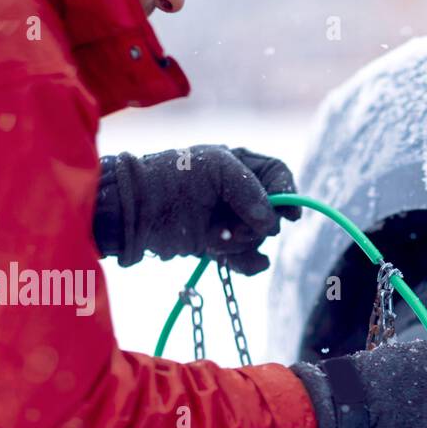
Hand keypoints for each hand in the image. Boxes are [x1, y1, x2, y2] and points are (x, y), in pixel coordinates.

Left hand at [94, 145, 298, 275]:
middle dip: (257, 223)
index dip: (288, 193)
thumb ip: (251, 189)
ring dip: (243, 243)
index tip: (290, 215)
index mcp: (240, 164)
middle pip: (273, 211)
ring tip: (213, 239)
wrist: (136, 210)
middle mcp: (238, 192)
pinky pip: (250, 259)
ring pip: (261, 238)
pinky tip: (237, 262)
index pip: (279, 175)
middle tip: (233, 226)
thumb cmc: (173, 178)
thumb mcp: (216, 167)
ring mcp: (230, 220)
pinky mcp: (220, 245)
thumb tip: (272, 225)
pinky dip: (248, 263)